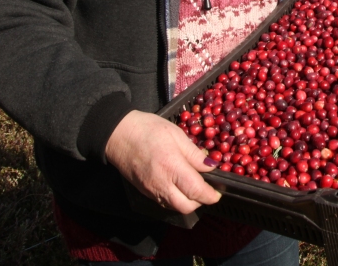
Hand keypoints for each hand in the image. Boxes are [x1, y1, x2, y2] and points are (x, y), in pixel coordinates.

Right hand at [104, 110, 220, 214]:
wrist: (119, 134)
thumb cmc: (149, 129)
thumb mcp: (177, 135)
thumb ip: (194, 154)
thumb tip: (211, 166)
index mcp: (172, 167)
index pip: (196, 191)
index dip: (210, 195)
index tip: (218, 193)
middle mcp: (161, 184)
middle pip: (186, 207)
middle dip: (200, 202)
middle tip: (207, 191)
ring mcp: (151, 190)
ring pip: (174, 207)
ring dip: (187, 202)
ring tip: (193, 188)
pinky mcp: (144, 191)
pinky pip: (164, 203)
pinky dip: (175, 200)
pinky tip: (178, 187)